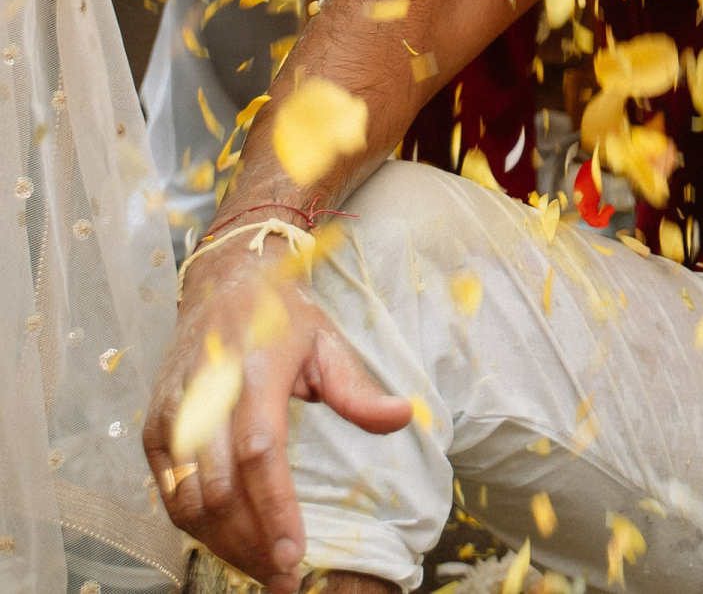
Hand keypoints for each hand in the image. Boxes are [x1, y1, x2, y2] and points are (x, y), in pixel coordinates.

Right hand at [145, 238, 411, 593]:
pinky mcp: (153, 430)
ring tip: (263, 569)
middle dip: (253, 544)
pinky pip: (170, 494)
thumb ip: (359, 390)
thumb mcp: (328, 342)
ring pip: (190, 502)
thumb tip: (404, 418)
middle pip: (221, 490)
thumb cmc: (282, 318)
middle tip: (285, 580)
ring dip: (225, 545)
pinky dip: (198, 528)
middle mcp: (206, 393)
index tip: (295, 557)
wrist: (222, 284)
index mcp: (254, 368)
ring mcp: (173, 413)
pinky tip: (230, 542)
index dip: (274, 510)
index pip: (259, 453)